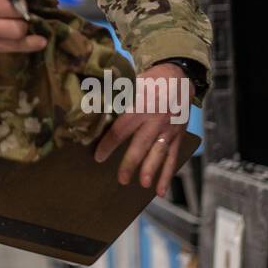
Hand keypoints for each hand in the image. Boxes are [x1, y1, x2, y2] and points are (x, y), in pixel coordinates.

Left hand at [92, 62, 192, 196]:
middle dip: (131, 162)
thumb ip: (115, 97)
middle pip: (141, 144)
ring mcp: (168, 129)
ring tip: (143, 184)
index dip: (109, 144)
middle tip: (121, 179)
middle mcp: (155, 119)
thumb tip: (88, 106)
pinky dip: (167, 174)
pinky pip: (173, 157)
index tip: (98, 157)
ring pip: (159, 152)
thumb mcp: (132, 83)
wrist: (179, 76)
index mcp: (140, 106)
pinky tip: (160, 190)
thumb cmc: (149, 81)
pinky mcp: (178, 136)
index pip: (122, 128)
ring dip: (152, 169)